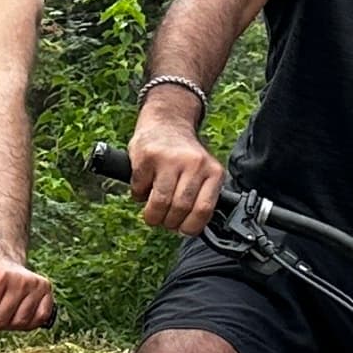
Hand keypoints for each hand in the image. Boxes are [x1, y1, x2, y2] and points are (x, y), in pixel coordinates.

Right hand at [127, 111, 227, 234]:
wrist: (167, 122)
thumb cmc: (184, 156)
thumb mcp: (203, 173)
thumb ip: (202, 196)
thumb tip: (192, 229)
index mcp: (213, 171)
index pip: (203, 209)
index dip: (189, 227)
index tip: (181, 230)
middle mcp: (195, 163)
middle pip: (180, 208)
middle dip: (168, 222)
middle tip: (164, 222)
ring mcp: (170, 159)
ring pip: (160, 202)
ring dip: (152, 216)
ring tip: (152, 215)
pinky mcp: (147, 157)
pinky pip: (140, 189)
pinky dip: (138, 196)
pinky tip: (142, 189)